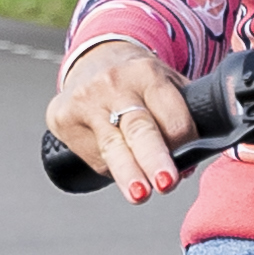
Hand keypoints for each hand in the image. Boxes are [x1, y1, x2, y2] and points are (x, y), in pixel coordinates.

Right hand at [50, 39, 203, 204]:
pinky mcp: (63, 117)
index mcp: (148, 74)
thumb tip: (187, 166)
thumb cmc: (138, 81)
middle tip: (166, 182)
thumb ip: (184, 118)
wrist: (94, 61)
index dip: (187, 143)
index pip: (174, 119)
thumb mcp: (168, 84)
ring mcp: (85, 101)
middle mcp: (115, 85)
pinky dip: (110, 167)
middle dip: (154, 159)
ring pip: (111, 146)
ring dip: (128, 173)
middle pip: (140, 129)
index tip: (190, 157)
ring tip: (139, 193)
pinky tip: (118, 163)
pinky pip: (93, 154)